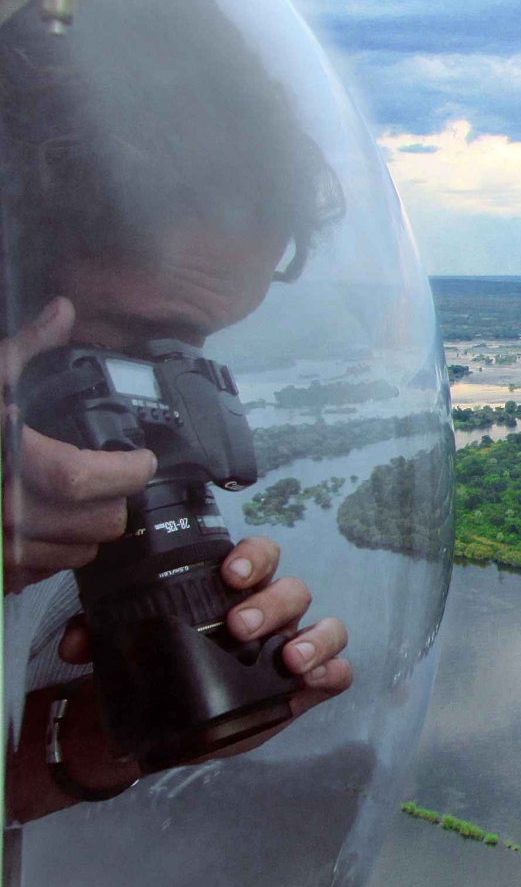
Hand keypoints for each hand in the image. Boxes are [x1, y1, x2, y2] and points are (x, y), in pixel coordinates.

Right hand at [2, 297, 157, 593]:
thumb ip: (23, 349)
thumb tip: (61, 312)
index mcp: (3, 460)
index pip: (83, 479)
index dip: (125, 472)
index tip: (141, 460)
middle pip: (96, 523)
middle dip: (113, 500)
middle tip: (112, 480)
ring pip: (76, 553)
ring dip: (84, 530)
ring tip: (75, 503)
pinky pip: (40, 575)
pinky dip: (49, 554)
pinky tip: (39, 526)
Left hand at [59, 535, 353, 714]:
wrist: (171, 732)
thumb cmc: (163, 673)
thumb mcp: (128, 653)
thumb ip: (100, 638)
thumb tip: (75, 641)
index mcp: (236, 594)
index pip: (259, 557)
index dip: (253, 557)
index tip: (230, 573)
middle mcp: (273, 614)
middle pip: (292, 589)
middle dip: (270, 603)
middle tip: (238, 627)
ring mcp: (295, 649)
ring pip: (327, 625)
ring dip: (311, 637)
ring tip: (286, 660)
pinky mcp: (308, 688)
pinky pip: (339, 672)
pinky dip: (331, 671)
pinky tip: (311, 681)